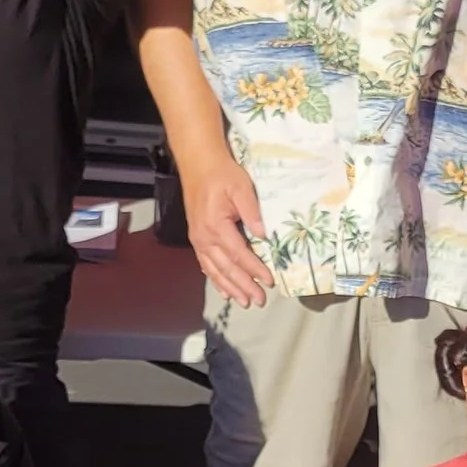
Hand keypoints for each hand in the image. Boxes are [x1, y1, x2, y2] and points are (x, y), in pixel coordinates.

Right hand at [184, 154, 273, 309]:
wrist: (198, 164)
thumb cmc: (222, 174)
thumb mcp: (241, 187)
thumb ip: (252, 211)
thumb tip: (263, 235)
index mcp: (216, 226)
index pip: (239, 254)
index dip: (254, 269)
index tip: (269, 281)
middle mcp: (204, 237)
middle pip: (227, 268)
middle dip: (244, 286)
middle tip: (260, 301)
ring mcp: (198, 240)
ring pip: (215, 270)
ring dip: (231, 288)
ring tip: (245, 302)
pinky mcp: (197, 238)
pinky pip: (206, 264)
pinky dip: (216, 279)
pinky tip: (225, 290)